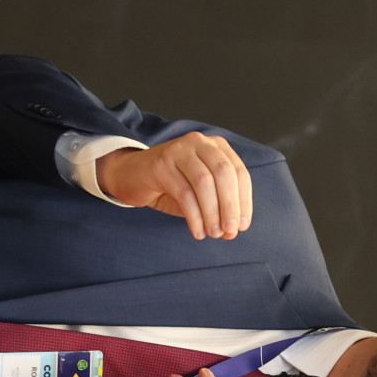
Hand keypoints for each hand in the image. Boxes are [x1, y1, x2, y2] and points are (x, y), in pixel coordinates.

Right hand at [96, 133, 253, 239]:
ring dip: (212, 213)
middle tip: (230, 231)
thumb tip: (233, 230)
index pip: (239, 172)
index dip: (244, 201)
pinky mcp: (161, 164)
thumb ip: (218, 207)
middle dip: (230, 206)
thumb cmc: (171, 185)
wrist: (132, 176)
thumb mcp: (200, 193)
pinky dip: (194, 216)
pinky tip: (197, 231)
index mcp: (216, 147)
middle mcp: (199, 143)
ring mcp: (179, 150)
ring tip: (213, 233)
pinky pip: (184, 193)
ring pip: (204, 183)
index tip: (243, 225)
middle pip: (224, 174)